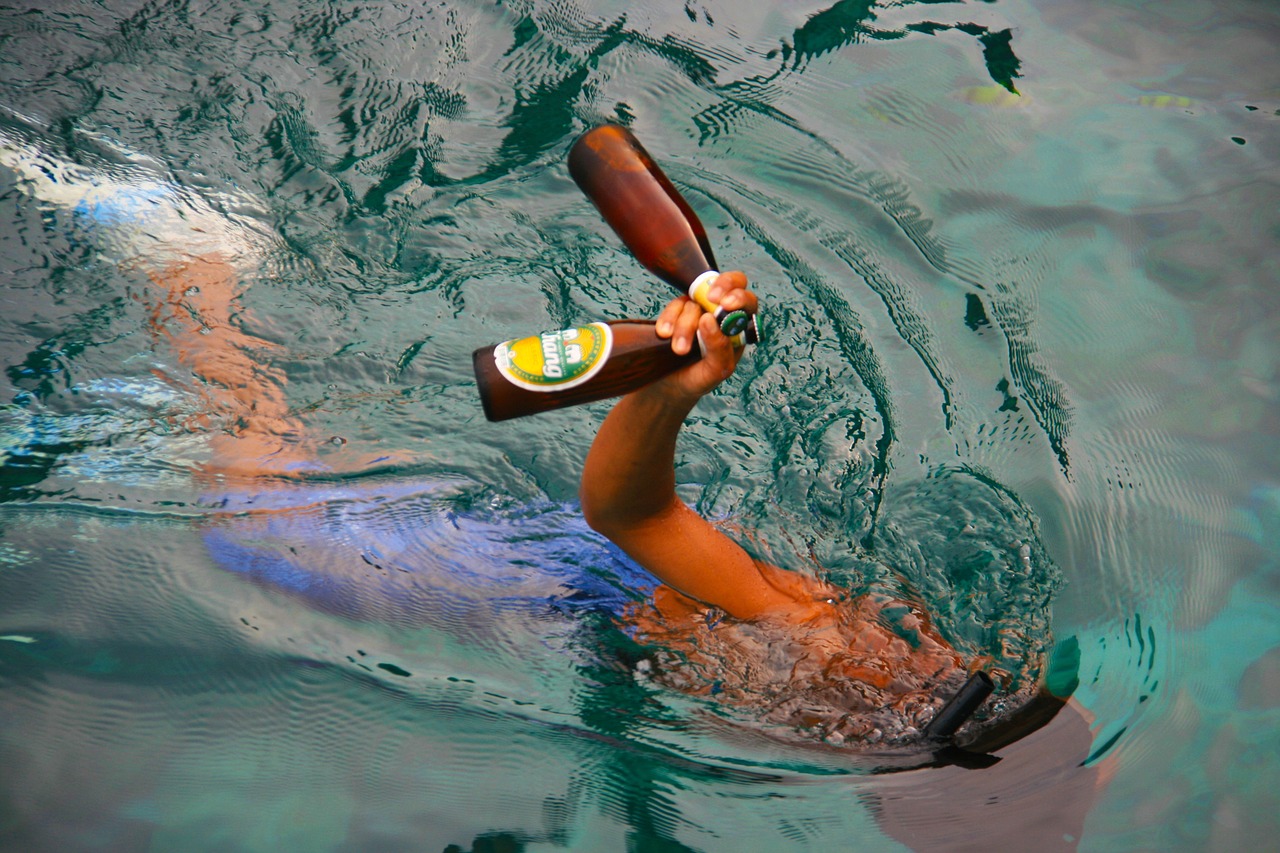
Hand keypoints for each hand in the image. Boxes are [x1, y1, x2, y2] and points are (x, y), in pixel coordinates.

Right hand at [650, 271, 755, 402]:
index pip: (747, 301)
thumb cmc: (701, 377)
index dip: (738, 296)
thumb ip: (719, 348)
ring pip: (695, 301)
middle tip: (710, 299)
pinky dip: (669, 319)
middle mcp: (722, 313)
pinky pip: (675, 305)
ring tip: (679, 350)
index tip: (724, 304)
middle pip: (729, 283)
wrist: (670, 385)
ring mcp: (700, 309)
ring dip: (685, 325)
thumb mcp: (716, 370)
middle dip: (720, 287)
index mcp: (739, 326)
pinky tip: (664, 334)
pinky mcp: (678, 311)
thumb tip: (709, 320)